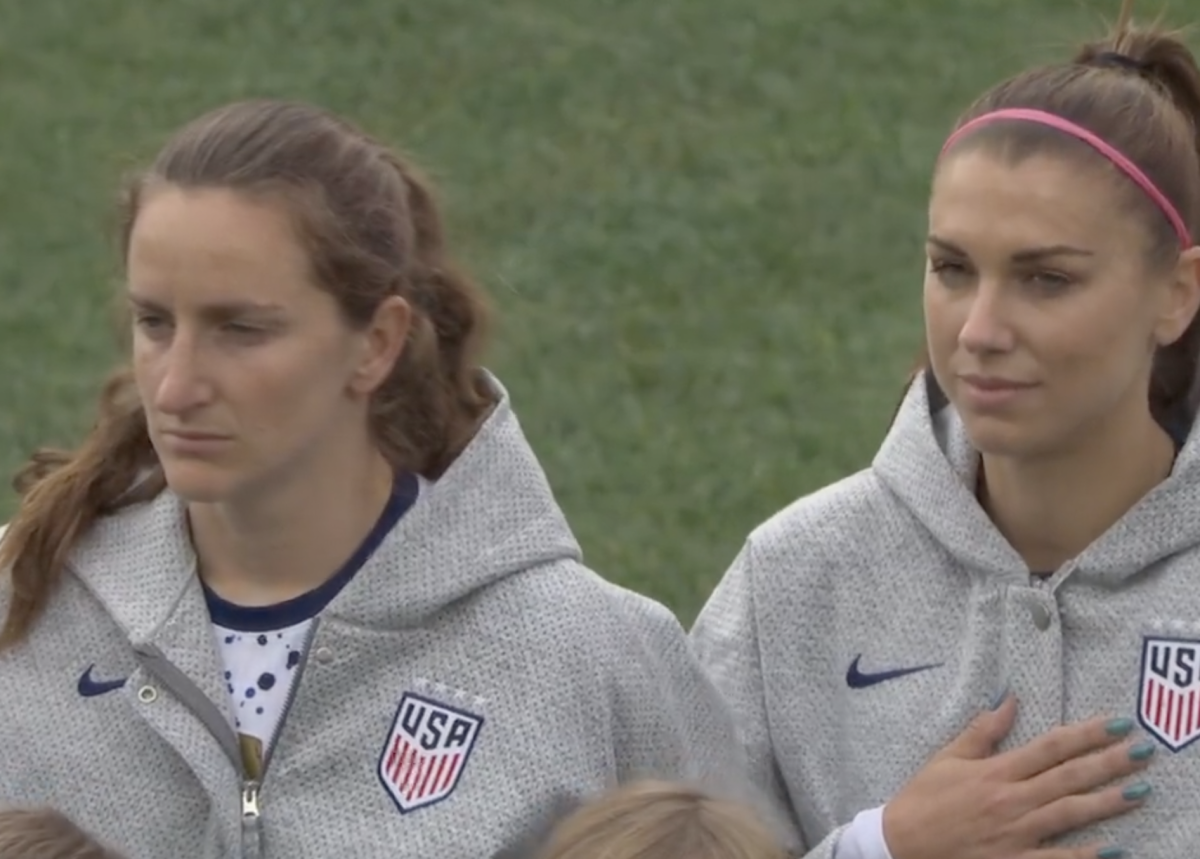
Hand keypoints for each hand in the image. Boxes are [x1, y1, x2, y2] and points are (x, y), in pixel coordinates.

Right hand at [882, 695, 1152, 858]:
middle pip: (1068, 777)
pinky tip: (1115, 850)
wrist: (901, 844)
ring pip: (1069, 814)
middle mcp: (1011, 800)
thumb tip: (1010, 699)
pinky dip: (1086, 857)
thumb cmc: (924, 798)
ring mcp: (1015, 834)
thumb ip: (983, 730)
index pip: (1050, 747)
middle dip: (1109, 763)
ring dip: (1107, 802)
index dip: (1085, 734)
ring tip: (1140, 790)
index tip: (1116, 723)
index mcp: (996, 771)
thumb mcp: (948, 757)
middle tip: (1143, 751)